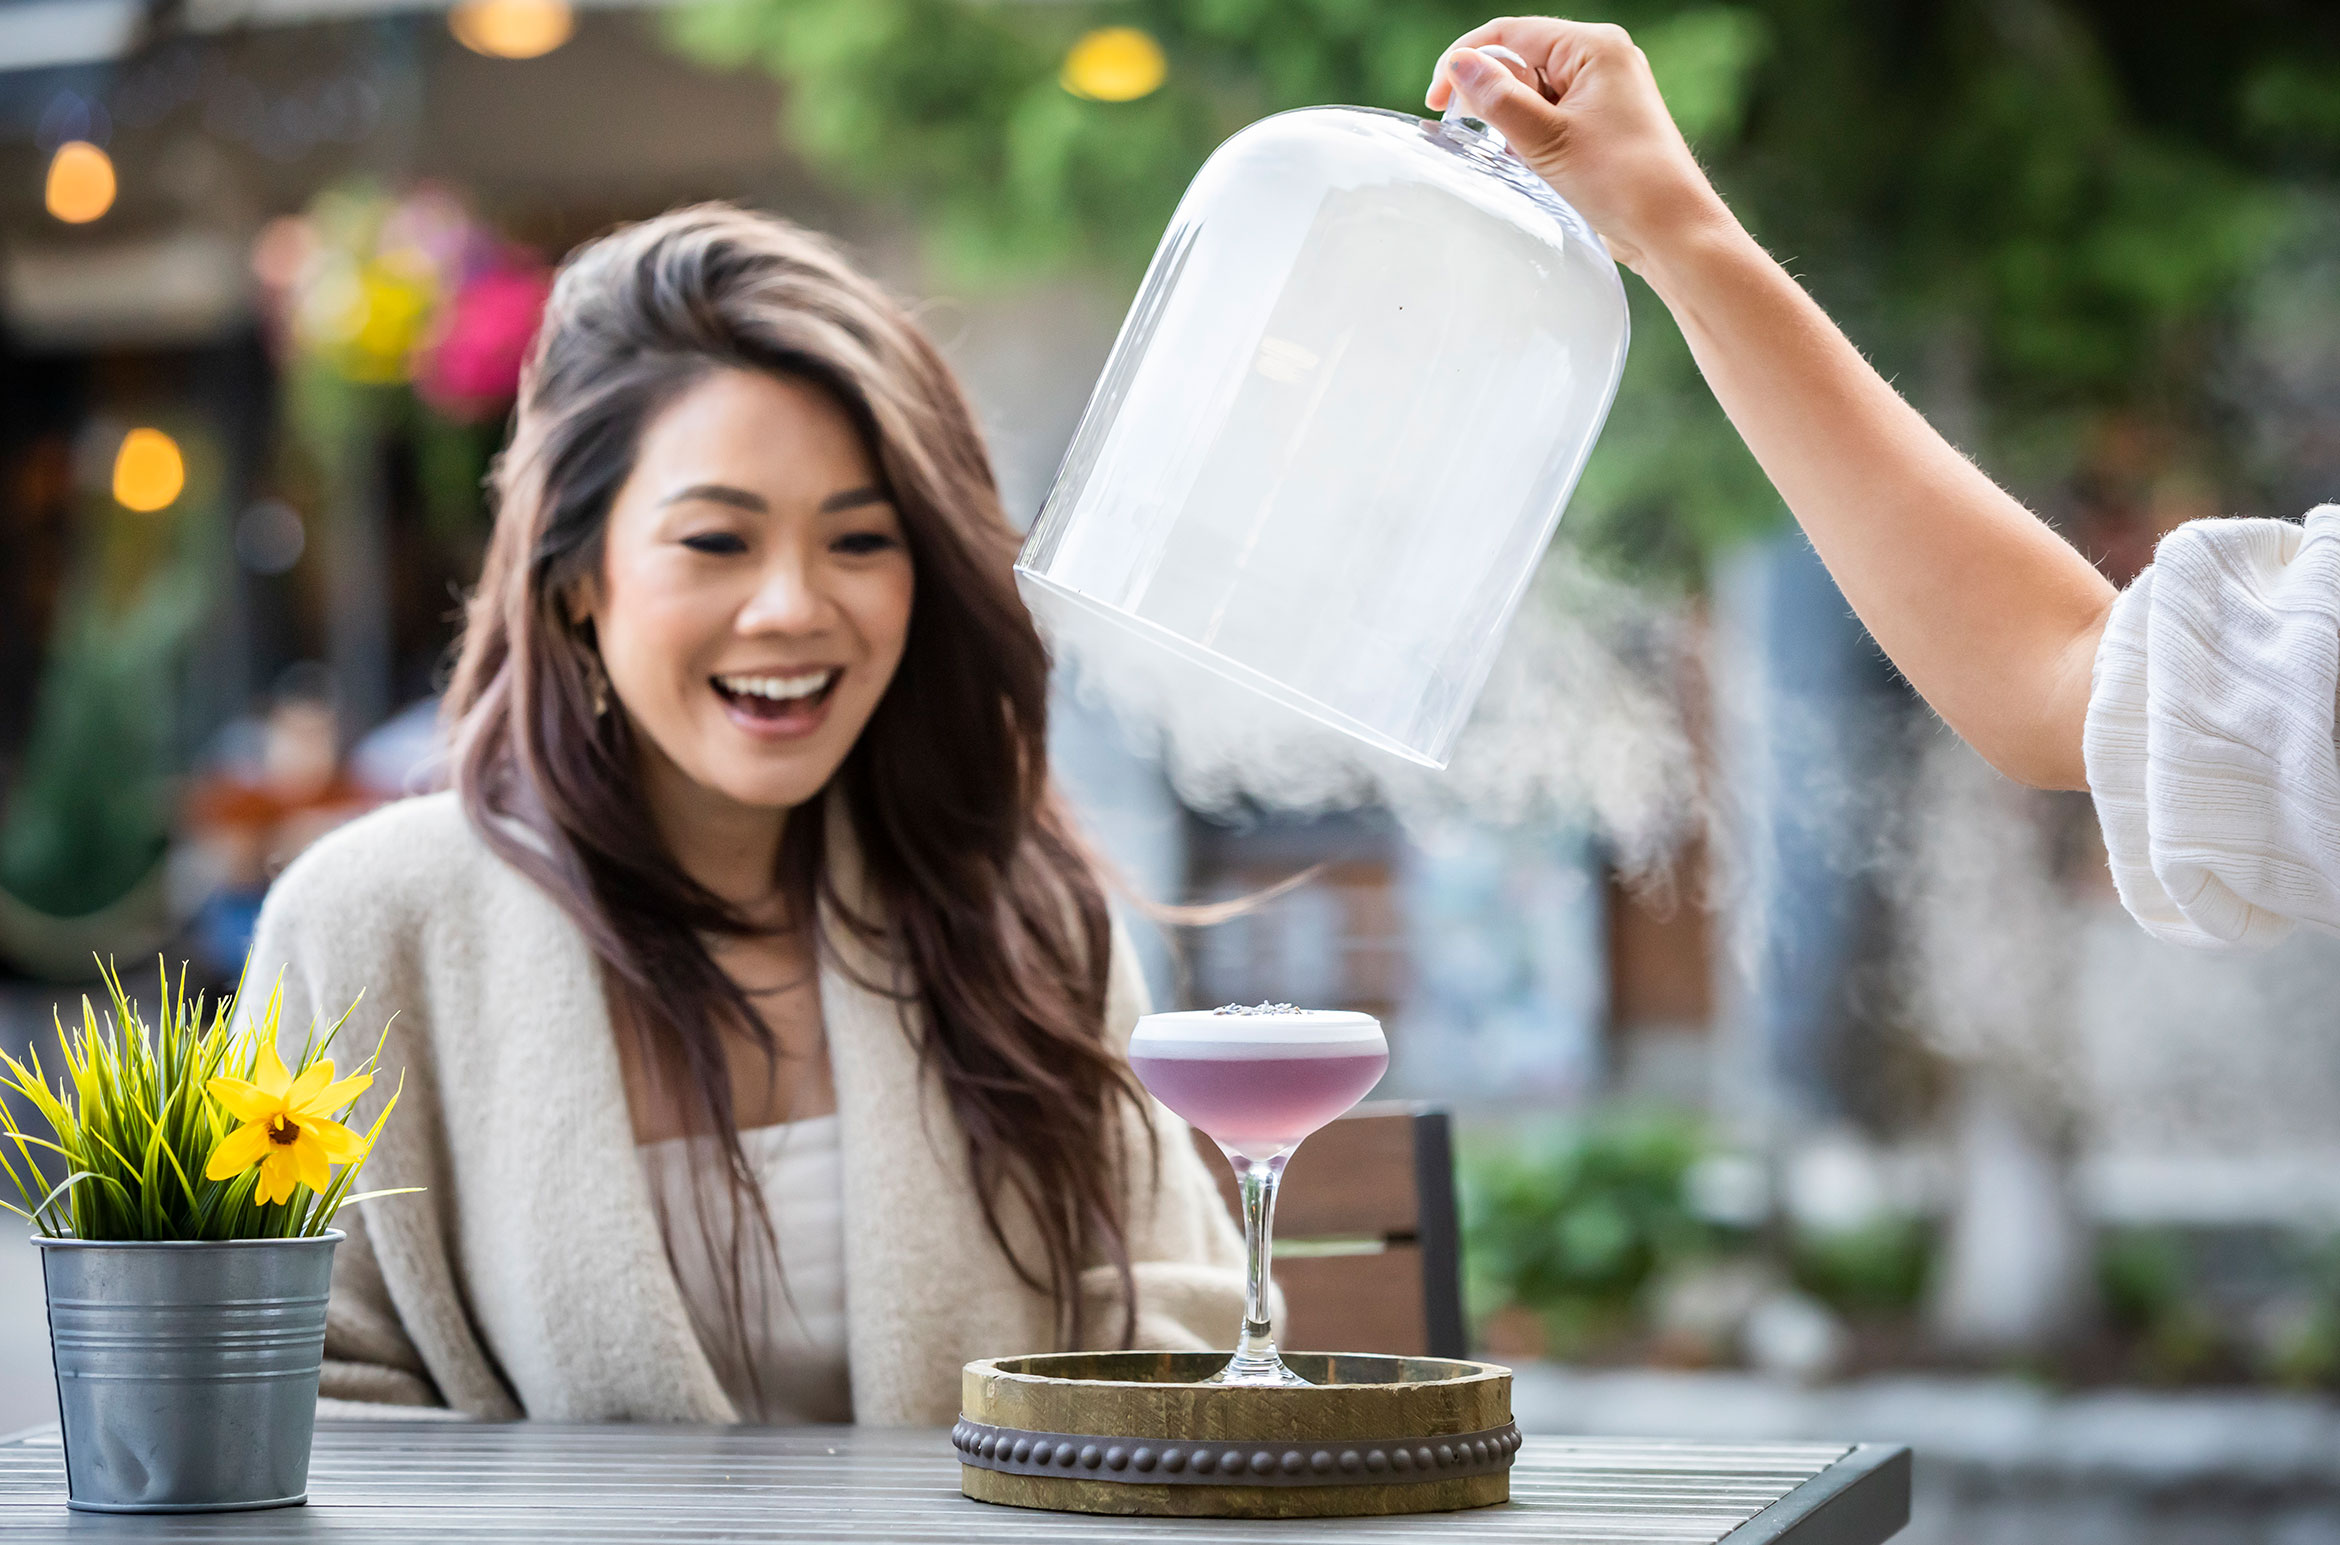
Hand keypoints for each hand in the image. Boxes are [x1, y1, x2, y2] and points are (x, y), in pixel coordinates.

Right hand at [1426, 16, 1731, 272]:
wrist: (1671, 230)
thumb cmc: (1622, 182)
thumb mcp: (1546, 140)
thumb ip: (1498, 100)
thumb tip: (1459, 64)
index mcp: (1593, 46)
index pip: (1511, 33)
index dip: (1467, 60)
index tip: (1437, 101)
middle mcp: (1602, 59)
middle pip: (1521, 60)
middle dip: (1493, 96)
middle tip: (1475, 137)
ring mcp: (1604, 90)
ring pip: (1534, 91)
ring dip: (1513, 121)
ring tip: (1520, 158)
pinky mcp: (1603, 121)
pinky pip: (1551, 114)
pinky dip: (1532, 136)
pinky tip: (1534, 166)